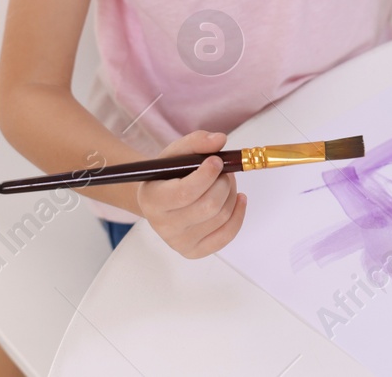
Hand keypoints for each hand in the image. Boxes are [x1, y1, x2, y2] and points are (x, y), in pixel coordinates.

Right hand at [134, 130, 247, 257]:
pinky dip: (238, 213)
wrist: (161, 200)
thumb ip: (196, 142)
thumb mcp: (175, 153)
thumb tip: (219, 140)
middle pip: (208, 206)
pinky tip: (238, 198)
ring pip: (221, 217)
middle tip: (224, 170)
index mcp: (152, 200)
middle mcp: (163, 225)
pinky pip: (226, 235)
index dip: (207, 175)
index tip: (216, 160)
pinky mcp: (194, 251)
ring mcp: (179, 242)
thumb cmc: (168, 175)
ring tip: (225, 181)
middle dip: (223, 183)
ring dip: (231, 193)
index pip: (185, 193)